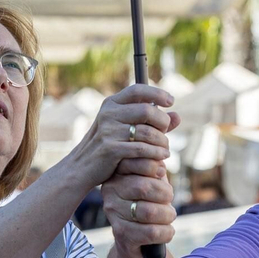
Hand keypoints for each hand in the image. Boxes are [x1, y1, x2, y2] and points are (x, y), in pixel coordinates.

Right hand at [64, 84, 178, 190]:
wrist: (81, 167)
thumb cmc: (108, 146)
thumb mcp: (124, 129)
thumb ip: (150, 122)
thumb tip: (177, 116)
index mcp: (111, 104)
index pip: (137, 90)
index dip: (157, 93)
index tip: (171, 101)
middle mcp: (108, 114)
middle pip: (147, 110)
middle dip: (162, 122)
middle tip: (166, 132)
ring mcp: (109, 131)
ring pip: (147, 132)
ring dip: (162, 142)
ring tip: (165, 149)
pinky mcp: (111, 149)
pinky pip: (143, 149)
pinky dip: (156, 154)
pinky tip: (161, 157)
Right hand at [101, 157, 175, 257]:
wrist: (135, 238)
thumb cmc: (146, 203)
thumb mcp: (149, 181)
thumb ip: (154, 169)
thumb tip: (160, 164)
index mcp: (115, 175)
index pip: (136, 164)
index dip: (155, 168)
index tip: (162, 174)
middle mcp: (110, 193)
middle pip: (143, 188)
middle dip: (165, 193)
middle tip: (169, 198)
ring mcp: (114, 214)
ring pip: (149, 212)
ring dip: (168, 214)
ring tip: (169, 215)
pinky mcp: (122, 234)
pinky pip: (152, 232)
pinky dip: (167, 232)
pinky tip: (167, 231)